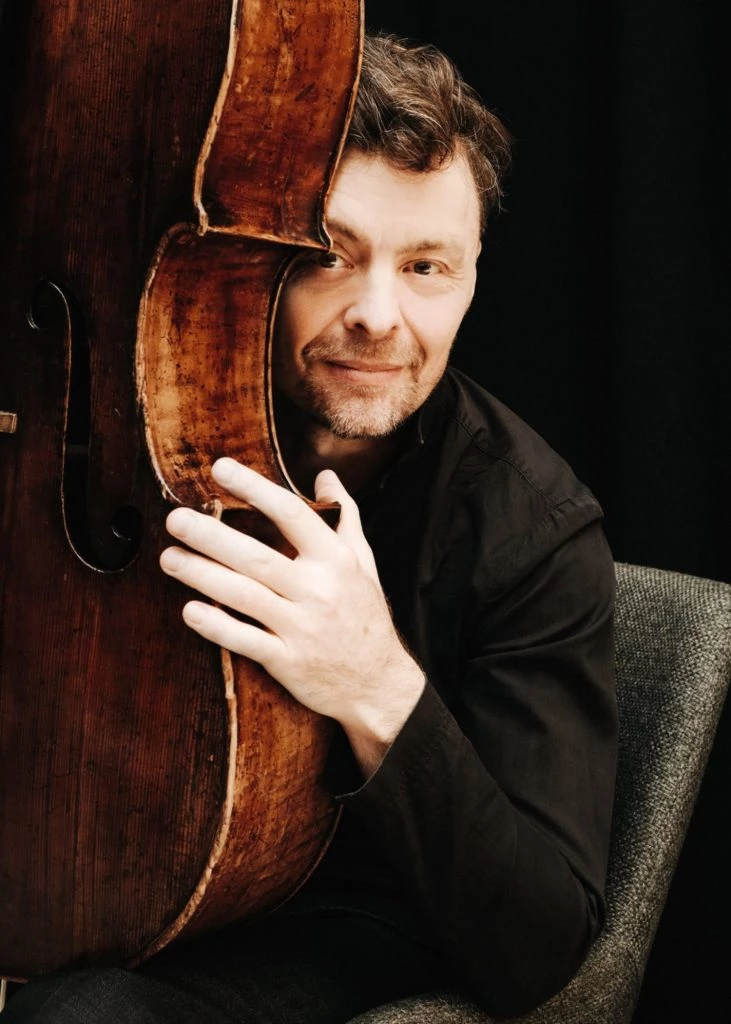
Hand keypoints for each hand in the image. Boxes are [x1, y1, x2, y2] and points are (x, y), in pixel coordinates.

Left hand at [159, 458, 424, 768]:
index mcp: (336, 561)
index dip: (255, 489)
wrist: (379, 682)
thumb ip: (345, 516)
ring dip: (202, 576)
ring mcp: (301, 628)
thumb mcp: (364, 561)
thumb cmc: (365, 615)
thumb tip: (326, 475)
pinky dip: (217, 626)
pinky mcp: (287, 661)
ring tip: (169, 557)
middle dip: (212, 537)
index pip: (292, 515)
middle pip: (257, 557)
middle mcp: (318, 591)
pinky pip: (246, 642)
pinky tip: (189, 610)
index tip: (220, 469)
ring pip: (245, 597)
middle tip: (176, 519)